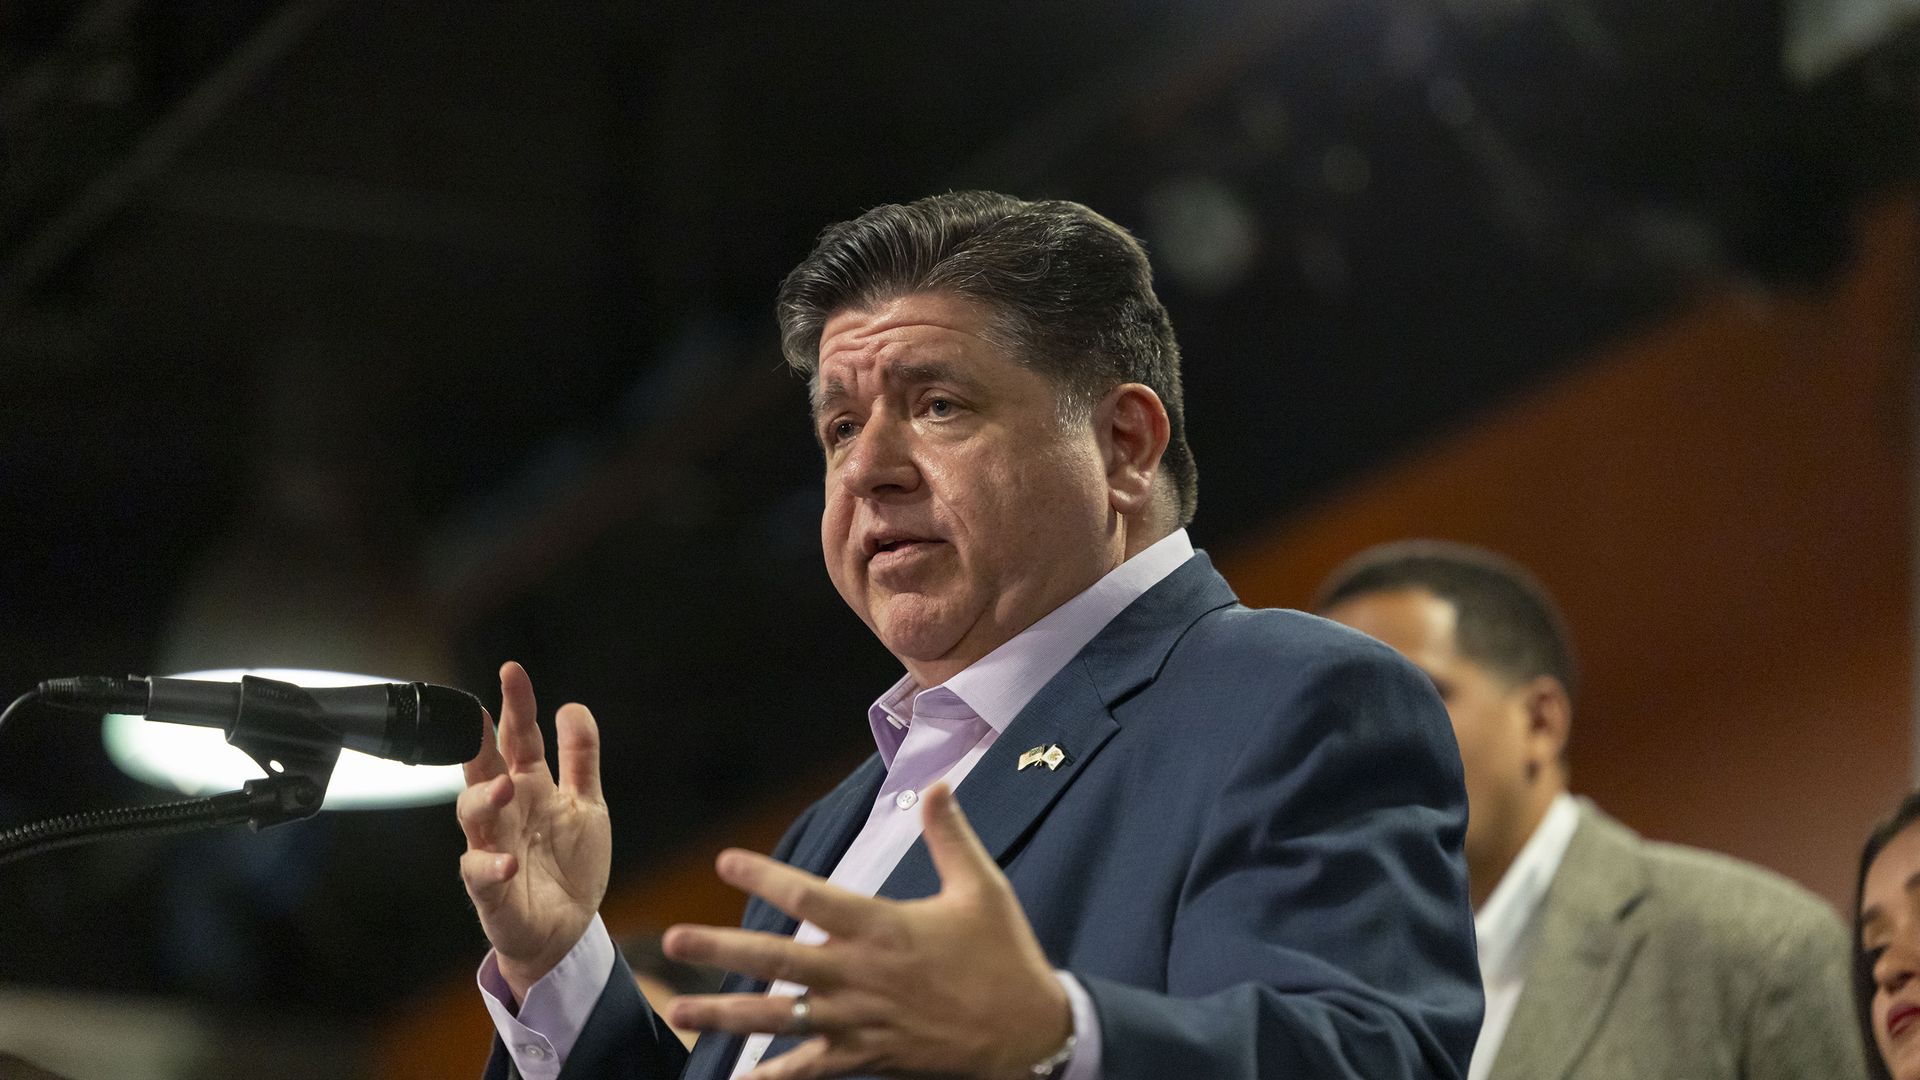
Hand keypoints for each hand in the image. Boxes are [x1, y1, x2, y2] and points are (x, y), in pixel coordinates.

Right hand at [457, 661, 611, 1001]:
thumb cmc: (569, 863)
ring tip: (507, 785)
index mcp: (529, 786)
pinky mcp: (490, 890)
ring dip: (486, 798)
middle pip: (484, 767)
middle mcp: (506, 811)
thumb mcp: (586, 804)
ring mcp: (492, 847)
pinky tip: (510, 861)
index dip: (516, 705)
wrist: (566, 929)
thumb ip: (580, 758)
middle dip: (480, 741)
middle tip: (483, 717)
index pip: (519, 737)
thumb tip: (573, 707)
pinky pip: (481, 875)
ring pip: (473, 815)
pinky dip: (492, 866)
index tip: (512, 670)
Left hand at [663, 784, 1070, 1079]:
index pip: (812, 896)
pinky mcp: (867, 1056)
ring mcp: (859, 1020)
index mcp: (885, 928)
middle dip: (722, 951)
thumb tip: (937, 784)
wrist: (1028, 1033)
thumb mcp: (983, 888)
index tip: (726, 861)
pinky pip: (810, 1069)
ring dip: (725, 1015)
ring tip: (678, 1010)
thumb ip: (951, 835)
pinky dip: (773, 1076)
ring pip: (780, 1018)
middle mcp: (862, 975)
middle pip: (778, 960)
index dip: (766, 877)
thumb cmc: (1005, 956)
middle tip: (672, 941)